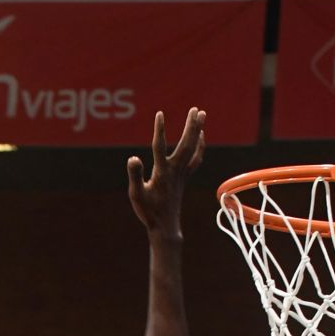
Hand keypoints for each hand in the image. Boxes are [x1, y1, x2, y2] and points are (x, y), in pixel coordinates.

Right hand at [126, 107, 205, 236]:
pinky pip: (196, 159)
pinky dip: (200, 147)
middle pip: (186, 144)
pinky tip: (200, 137)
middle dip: (191, 126)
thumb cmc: (149, 212)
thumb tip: (133, 158)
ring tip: (201, 115)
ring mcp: (182, 174)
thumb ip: (135, 175)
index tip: (160, 114)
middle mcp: (175, 170)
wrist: (165, 227)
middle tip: (196, 109)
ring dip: (197, 131)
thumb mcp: (136, 194)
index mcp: (162, 172)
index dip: (159, 130)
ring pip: (193, 148)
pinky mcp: (185, 177)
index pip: (159, 147)